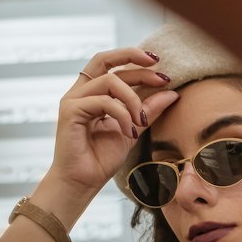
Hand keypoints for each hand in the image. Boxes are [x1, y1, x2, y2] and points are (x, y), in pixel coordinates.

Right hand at [49, 47, 176, 197]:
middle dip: (133, 58)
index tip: (162, 70)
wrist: (83, 182)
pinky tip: (129, 132)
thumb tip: (171, 92)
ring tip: (142, 121)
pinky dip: (122, 115)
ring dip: (133, 99)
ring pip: (110, 81)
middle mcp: (81, 92)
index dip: (136, 61)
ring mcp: (73, 99)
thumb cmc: (101, 158)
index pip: (112, 66)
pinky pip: (103, 102)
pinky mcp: (70, 110)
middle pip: (105, 60)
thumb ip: (148, 109)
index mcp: (93, 93)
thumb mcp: (133, 128)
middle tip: (161, 75)